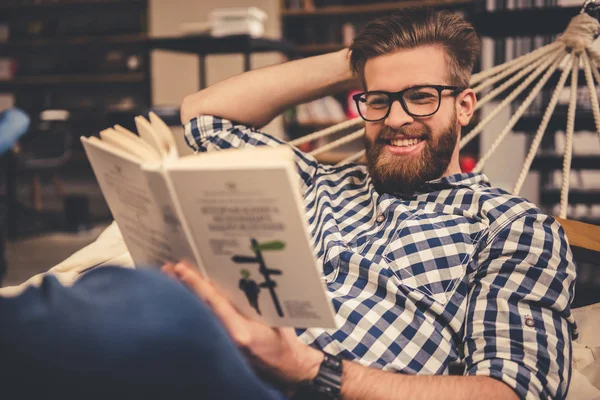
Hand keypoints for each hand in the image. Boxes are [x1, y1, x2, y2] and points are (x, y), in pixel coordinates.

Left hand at [161, 261, 323, 388]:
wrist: (286, 365)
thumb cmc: (282, 338)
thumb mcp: (272, 315)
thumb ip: (252, 301)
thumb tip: (233, 278)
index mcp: (240, 332)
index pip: (213, 302)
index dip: (196, 284)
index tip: (181, 269)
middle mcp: (227, 339)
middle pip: (199, 307)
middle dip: (183, 287)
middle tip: (167, 268)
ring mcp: (223, 344)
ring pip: (200, 314)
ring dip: (185, 295)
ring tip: (169, 278)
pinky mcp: (220, 347)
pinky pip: (205, 323)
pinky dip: (194, 307)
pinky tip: (184, 296)